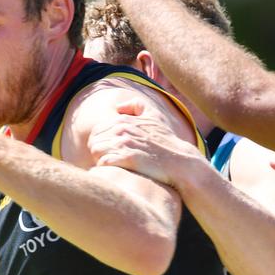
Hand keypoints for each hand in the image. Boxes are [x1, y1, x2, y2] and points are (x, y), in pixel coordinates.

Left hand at [87, 98, 203, 186]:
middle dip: (99, 150)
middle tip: (109, 159)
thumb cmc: (166, 140)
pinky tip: (116, 169)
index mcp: (123, 120)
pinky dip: (105, 167)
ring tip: (111, 165)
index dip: (100, 141)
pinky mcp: (127, 159)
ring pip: (95, 151)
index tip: (109, 150)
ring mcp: (124, 144)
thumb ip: (136, 105)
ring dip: (100, 159)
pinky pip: (103, 162)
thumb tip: (118, 108)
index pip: (97, 130)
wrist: (180, 162)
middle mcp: (122, 129)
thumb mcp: (154, 115)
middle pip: (94, 140)